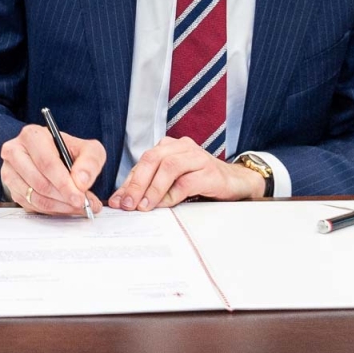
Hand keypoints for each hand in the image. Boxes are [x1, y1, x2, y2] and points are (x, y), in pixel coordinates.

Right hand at [0, 124, 103, 215]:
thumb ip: (90, 162)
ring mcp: (9, 171)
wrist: (56, 158)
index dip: (64, 183)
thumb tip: (81, 182)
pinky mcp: (11, 188)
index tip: (79, 196)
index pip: (46, 163)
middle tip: (81, 204)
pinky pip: (30, 205)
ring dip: (58, 206)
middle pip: (38, 182)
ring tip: (76, 206)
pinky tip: (64, 205)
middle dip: (63, 197)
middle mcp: (15, 151)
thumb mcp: (88, 150)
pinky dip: (51, 210)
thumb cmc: (69, 152)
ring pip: (34, 197)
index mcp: (32, 136)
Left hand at [109, 136, 264, 210]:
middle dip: (136, 183)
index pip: (143, 163)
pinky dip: (173, 194)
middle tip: (127, 204)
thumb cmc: (200, 180)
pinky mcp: (209, 172)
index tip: (117, 201)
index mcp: (169, 146)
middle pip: (152, 159)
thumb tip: (124, 201)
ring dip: (153, 188)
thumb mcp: (173, 180)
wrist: (236, 181)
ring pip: (168, 167)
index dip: (128, 182)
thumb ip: (151, 186)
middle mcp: (181, 147)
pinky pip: (186, 182)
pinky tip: (165, 204)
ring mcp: (197, 157)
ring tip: (144, 206)